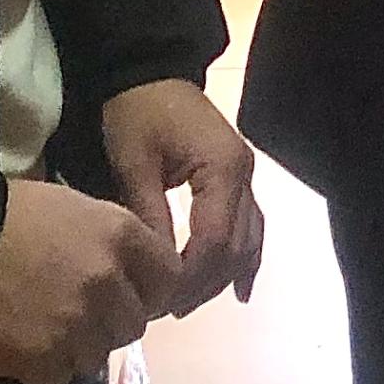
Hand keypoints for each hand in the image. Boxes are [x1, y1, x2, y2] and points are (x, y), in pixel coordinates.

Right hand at [0, 180, 178, 383]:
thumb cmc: (10, 213)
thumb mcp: (74, 207)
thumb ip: (110, 241)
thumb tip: (128, 276)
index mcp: (119, 235)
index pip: (167, 277)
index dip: (149, 289)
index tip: (131, 294)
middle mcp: (108, 282)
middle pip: (134, 324)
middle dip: (111, 321)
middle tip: (79, 312)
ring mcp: (77, 324)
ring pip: (99, 355)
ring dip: (78, 346)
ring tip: (46, 328)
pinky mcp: (44, 359)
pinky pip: (62, 377)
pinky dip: (46, 366)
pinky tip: (25, 343)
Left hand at [101, 77, 267, 314]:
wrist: (147, 71)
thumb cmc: (135, 114)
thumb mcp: (134, 165)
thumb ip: (149, 217)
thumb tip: (156, 270)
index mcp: (223, 169)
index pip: (215, 240)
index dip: (190, 277)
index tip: (158, 302)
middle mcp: (245, 175)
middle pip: (236, 246)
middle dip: (204, 284)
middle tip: (166, 311)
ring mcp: (246, 176)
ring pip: (248, 240)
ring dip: (221, 276)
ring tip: (187, 305)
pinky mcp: (237, 178)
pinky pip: (249, 226)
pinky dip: (244, 258)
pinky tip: (238, 290)